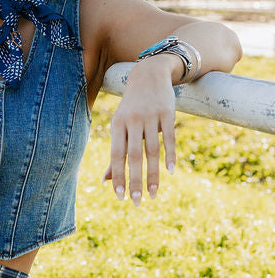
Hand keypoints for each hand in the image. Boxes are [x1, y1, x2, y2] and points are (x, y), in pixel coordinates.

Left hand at [104, 62, 176, 202]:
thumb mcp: (120, 126)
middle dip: (134, 181)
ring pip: (152, 151)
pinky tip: (170, 172)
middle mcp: (131, 121)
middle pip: (133, 157)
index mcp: (116, 126)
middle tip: (137, 202)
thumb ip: (115, 153)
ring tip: (154, 194)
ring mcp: (149, 117)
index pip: (116, 156)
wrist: (149, 74)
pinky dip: (170, 156)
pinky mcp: (167, 113)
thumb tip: (106, 181)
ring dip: (153, 175)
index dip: (117, 177)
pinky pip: (169, 138)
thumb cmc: (131, 107)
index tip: (120, 197)